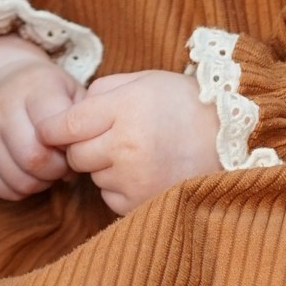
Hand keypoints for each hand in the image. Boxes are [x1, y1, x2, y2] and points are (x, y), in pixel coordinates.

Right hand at [0, 35, 80, 201]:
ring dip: (41, 183)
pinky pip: (3, 190)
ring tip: (47, 167)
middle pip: (34, 159)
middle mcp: (1, 108)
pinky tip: (28, 171)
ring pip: (20, 180)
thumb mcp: (70, 90)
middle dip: (56, 169)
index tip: (73, 144)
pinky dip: (22, 189)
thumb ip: (85, 119)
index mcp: (33, 88)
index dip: (70, 147)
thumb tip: (86, 155)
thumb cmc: (46, 92)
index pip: (52, 130)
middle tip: (62, 162)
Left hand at [38, 69, 222, 215]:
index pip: (64, 126)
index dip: (52, 128)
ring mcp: (135, 180)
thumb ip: (100, 91)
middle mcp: (126, 147)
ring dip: (104, 167)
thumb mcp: (143, 81)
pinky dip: (120, 186)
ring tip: (137, 152)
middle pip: (75, 156)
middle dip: (82, 147)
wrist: (233, 139)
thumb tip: (68, 115)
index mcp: (124, 110)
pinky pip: (111, 197)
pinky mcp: (142, 205)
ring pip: (94, 177)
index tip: (53, 130)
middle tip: (108, 136)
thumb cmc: (183, 104)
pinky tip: (145, 170)